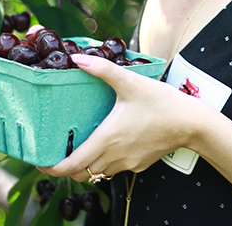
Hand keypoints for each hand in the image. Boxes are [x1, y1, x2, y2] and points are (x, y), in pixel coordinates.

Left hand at [40, 53, 206, 180]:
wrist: (191, 122)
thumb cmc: (161, 102)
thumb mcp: (131, 82)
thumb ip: (102, 69)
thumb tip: (77, 58)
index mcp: (107, 139)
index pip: (71, 166)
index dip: (51, 168)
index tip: (40, 162)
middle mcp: (114, 156)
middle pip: (81, 173)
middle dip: (67, 167)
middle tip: (59, 151)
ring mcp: (127, 163)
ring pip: (97, 173)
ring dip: (87, 164)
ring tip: (82, 146)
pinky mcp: (139, 165)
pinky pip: (115, 169)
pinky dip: (106, 162)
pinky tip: (111, 143)